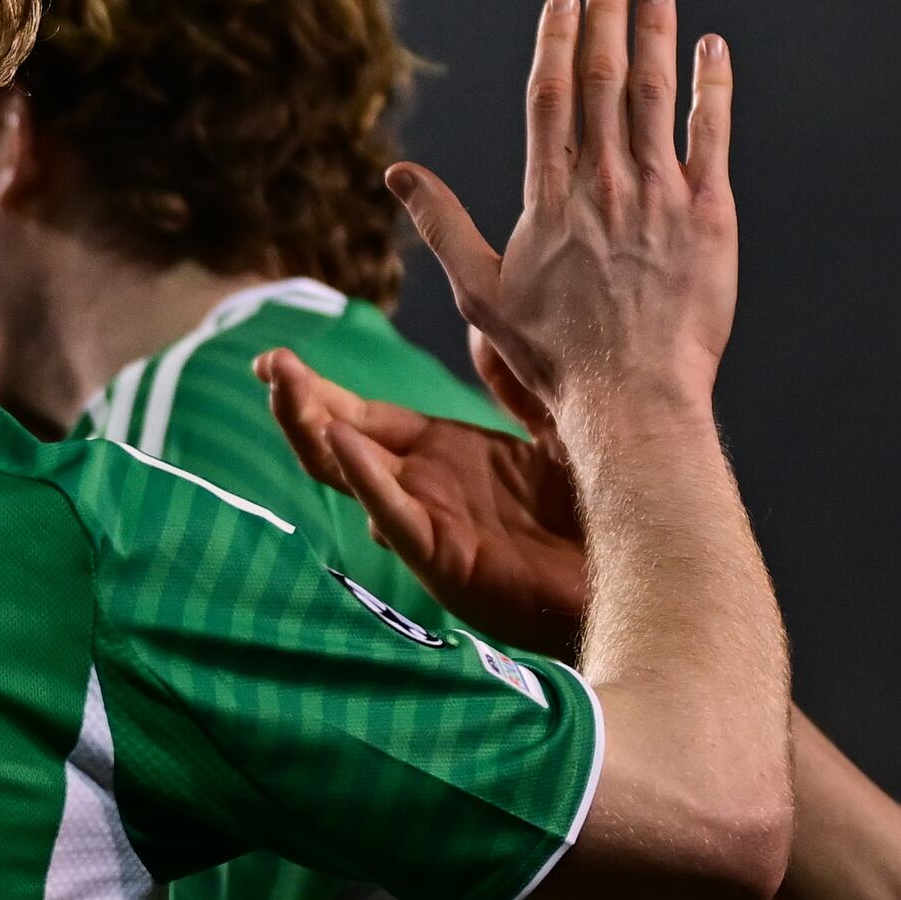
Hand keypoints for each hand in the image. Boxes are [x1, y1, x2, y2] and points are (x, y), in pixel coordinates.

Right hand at [256, 352, 591, 657]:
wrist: (635, 570)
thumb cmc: (596, 510)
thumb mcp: (552, 425)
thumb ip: (512, 384)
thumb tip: (481, 329)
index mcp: (440, 455)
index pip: (360, 416)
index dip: (316, 390)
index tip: (274, 358)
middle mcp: (423, 487)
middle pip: (339, 441)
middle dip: (299, 402)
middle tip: (265, 363)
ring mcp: (428, 522)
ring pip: (351, 475)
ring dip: (314, 431)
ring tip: (285, 388)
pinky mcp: (445, 558)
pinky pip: (394, 514)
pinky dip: (366, 479)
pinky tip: (341, 443)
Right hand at [380, 0, 739, 441]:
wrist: (632, 399)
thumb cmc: (553, 357)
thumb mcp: (480, 294)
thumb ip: (441, 224)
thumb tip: (397, 173)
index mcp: (550, 198)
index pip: (550, 98)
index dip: (556, 40)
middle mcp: (605, 185)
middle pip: (604, 80)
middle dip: (607, 17)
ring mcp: (660, 196)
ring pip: (656, 95)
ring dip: (656, 34)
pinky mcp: (709, 216)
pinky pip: (711, 135)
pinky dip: (712, 87)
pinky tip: (712, 49)